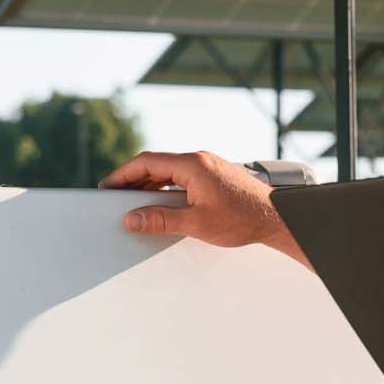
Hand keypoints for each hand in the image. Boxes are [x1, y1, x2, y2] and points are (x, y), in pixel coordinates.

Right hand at [98, 150, 306, 262]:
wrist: (275, 218)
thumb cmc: (243, 218)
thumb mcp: (196, 223)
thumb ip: (161, 219)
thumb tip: (133, 219)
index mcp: (193, 165)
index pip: (147, 162)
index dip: (123, 174)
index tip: (108, 186)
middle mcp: (200, 160)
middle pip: (156, 164)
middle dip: (133, 179)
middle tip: (115, 195)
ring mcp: (208, 166)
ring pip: (169, 169)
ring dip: (149, 183)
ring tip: (133, 200)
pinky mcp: (214, 175)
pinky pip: (182, 175)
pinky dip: (166, 185)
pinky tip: (160, 200)